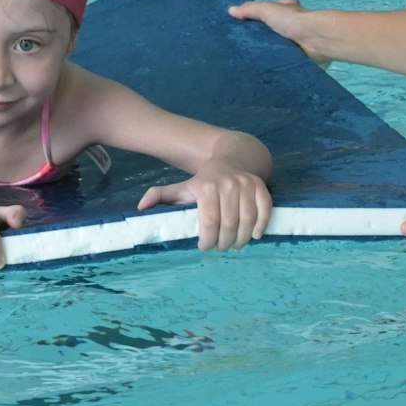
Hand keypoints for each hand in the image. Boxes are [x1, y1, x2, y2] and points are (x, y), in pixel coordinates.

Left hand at [138, 169, 271, 248]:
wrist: (232, 158)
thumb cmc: (204, 180)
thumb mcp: (182, 187)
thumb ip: (161, 195)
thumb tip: (141, 207)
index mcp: (206, 187)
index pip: (208, 222)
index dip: (207, 240)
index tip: (204, 247)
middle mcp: (228, 185)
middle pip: (228, 225)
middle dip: (224, 242)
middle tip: (220, 247)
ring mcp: (247, 185)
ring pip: (247, 220)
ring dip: (241, 238)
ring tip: (234, 245)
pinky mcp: (261, 187)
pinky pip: (265, 210)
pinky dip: (261, 225)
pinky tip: (254, 235)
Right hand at [228, 0, 329, 64]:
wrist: (316, 40)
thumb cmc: (292, 20)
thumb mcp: (267, 9)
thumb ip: (249, 10)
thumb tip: (230, 10)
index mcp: (288, 9)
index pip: (271, 11)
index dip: (259, 17)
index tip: (244, 28)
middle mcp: (294, 24)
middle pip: (274, 30)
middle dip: (262, 37)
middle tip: (243, 47)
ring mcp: (298, 41)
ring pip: (279, 46)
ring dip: (269, 52)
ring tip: (249, 61)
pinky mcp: (301, 56)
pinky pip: (286, 60)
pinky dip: (278, 64)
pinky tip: (265, 70)